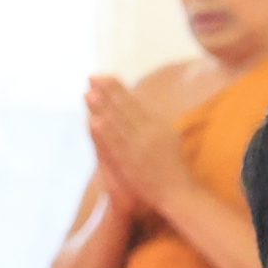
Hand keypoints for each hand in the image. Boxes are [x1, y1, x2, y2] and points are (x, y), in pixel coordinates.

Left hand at [83, 75, 192, 214]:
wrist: (179, 192)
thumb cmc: (174, 166)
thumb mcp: (168, 137)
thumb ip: (154, 122)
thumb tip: (141, 105)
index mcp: (158, 124)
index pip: (135, 102)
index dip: (119, 88)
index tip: (106, 75)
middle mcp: (149, 132)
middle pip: (124, 108)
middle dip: (107, 92)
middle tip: (91, 76)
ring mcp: (139, 147)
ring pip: (117, 123)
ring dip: (102, 107)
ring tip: (88, 93)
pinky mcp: (131, 163)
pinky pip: (115, 144)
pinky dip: (104, 132)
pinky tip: (93, 121)